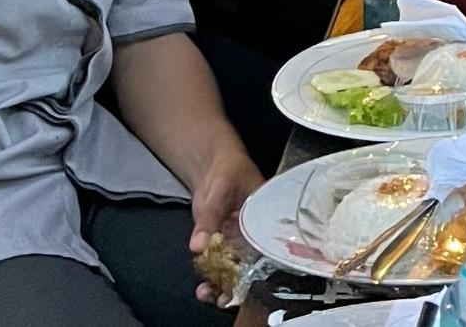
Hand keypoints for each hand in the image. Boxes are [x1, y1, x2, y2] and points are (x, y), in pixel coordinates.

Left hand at [187, 146, 263, 305]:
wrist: (212, 165)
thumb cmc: (227, 170)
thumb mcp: (219, 192)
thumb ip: (209, 220)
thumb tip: (197, 247)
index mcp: (267, 222)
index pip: (268, 253)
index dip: (258, 274)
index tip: (244, 289)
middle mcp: (256, 236)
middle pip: (252, 267)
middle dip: (238, 286)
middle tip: (223, 299)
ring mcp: (238, 241)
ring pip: (235, 269)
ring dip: (223, 285)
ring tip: (208, 295)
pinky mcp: (222, 243)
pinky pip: (220, 264)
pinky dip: (211, 277)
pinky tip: (203, 288)